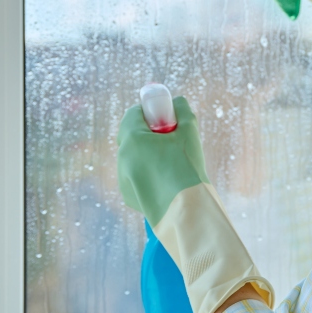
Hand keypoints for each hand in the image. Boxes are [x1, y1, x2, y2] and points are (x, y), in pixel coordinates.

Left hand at [117, 94, 274, 312]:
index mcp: (132, 139)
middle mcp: (122, 158)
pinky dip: (147, 174)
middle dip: (148, 134)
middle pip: (131, 136)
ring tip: (171, 162)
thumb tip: (176, 103)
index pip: (133, 114)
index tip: (164, 116)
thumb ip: (182, 111)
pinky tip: (166, 180)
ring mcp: (123, 178)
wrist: (187, 209)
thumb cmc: (188, 166)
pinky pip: (135, 176)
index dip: (149, 112)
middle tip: (169, 137)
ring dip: (146, 155)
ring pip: (133, 158)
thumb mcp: (189, 131)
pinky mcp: (129, 195)